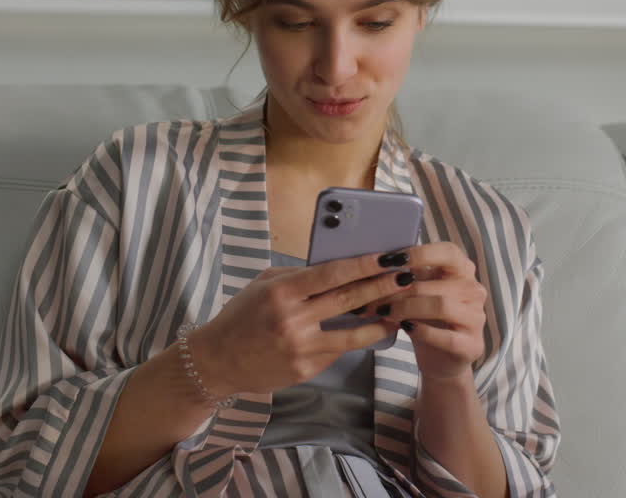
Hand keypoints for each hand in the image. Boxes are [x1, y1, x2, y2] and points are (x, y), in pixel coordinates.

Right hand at [189, 252, 416, 396]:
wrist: (218, 360)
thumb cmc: (241, 316)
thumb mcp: (264, 285)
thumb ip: (298, 276)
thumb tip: (338, 267)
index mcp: (281, 292)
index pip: (331, 274)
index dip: (364, 264)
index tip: (388, 256)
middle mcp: (292, 320)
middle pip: (348, 300)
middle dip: (382, 287)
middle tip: (407, 276)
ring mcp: (300, 348)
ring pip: (353, 333)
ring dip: (381, 320)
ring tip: (401, 309)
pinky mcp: (305, 369)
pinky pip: (338, 350)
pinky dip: (356, 339)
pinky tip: (373, 330)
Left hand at [373, 242, 486, 384]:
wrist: (441, 360)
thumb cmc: (426, 319)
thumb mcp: (418, 291)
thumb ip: (408, 274)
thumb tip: (379, 260)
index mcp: (463, 271)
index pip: (448, 252)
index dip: (419, 253)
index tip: (390, 260)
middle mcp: (474, 290)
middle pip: (434, 283)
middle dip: (398, 290)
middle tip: (373, 298)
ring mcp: (476, 318)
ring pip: (440, 306)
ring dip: (406, 308)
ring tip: (384, 313)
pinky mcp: (473, 345)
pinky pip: (445, 336)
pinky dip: (421, 331)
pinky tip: (405, 328)